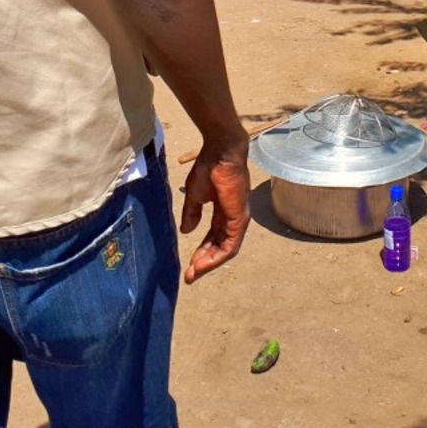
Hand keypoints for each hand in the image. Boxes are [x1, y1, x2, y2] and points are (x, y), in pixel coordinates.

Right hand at [179, 141, 249, 284]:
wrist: (220, 152)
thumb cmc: (209, 167)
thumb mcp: (195, 194)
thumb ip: (192, 213)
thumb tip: (187, 231)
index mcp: (223, 211)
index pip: (214, 237)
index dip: (202, 251)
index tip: (189, 265)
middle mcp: (233, 218)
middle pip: (220, 246)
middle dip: (204, 261)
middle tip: (190, 275)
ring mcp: (238, 219)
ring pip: (226, 250)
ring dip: (210, 263)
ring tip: (194, 273)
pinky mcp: (239, 219)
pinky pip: (230, 245)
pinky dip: (216, 257)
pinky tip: (203, 264)